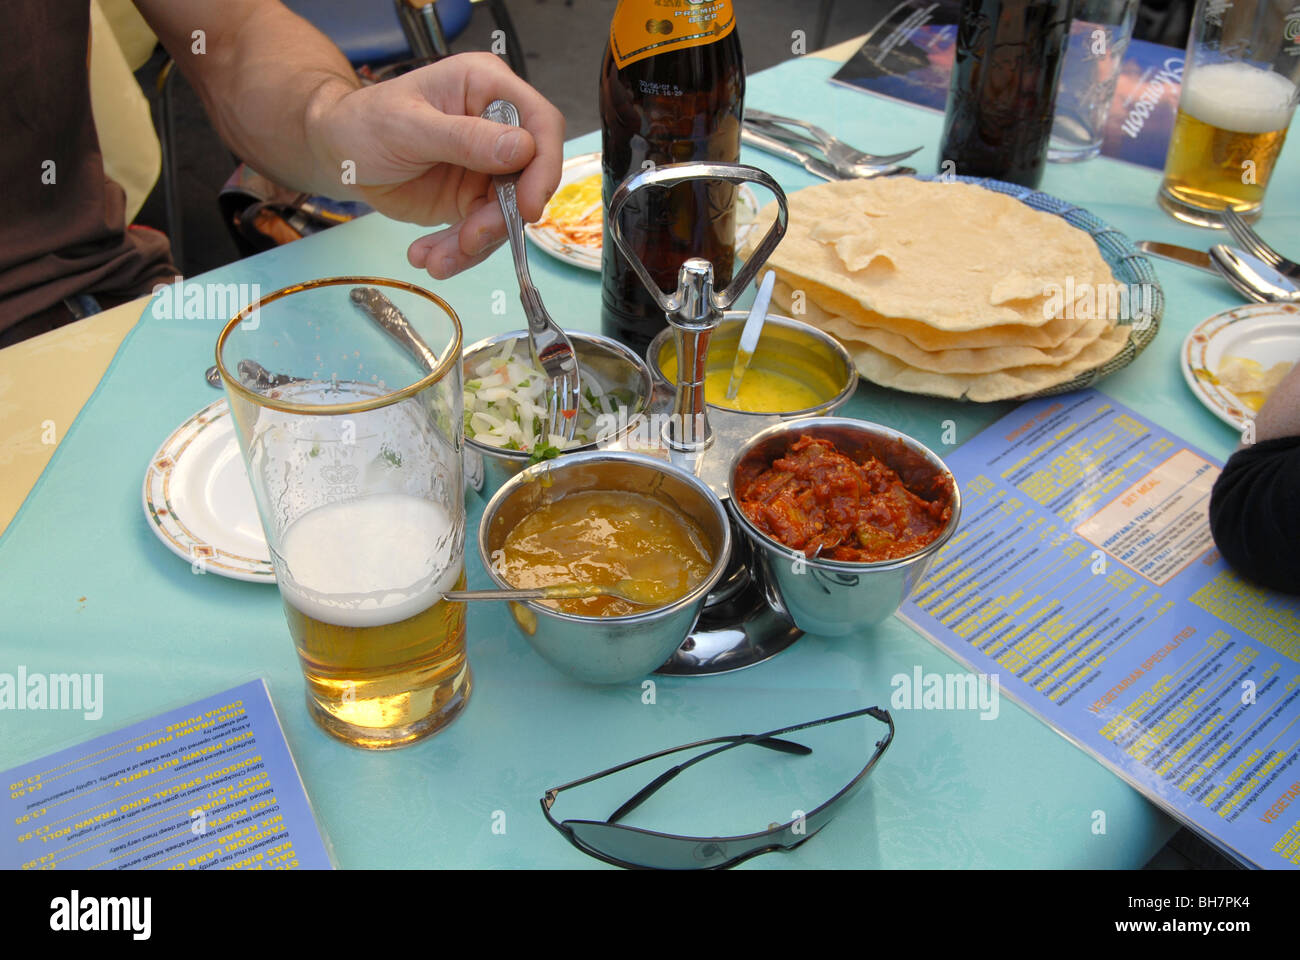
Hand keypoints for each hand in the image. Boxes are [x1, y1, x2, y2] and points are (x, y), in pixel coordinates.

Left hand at [309, 53, 564, 277]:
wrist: (336, 155)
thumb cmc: (364, 123)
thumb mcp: (408, 127)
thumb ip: (466, 138)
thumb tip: (523, 149)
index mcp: (486, 87)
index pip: (540, 122)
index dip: (544, 165)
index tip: (527, 208)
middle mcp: (496, 126)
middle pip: (529, 178)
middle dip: (501, 219)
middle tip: (469, 241)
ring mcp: (487, 166)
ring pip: (506, 214)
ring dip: (474, 245)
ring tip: (435, 260)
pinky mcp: (473, 199)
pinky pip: (481, 233)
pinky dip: (459, 253)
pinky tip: (428, 257)